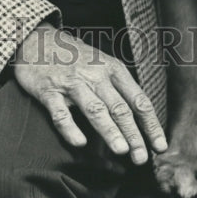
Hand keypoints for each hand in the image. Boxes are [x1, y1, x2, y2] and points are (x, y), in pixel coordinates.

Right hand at [13, 24, 166, 163]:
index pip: (138, 99)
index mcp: (113, 69)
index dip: (150, 124)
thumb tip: (140, 121)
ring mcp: (72, 83)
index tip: (160, 146)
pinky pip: (61, 113)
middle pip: (119, 107)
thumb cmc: (75, 57)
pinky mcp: (49, 91)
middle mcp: (95, 75)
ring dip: (109, 130)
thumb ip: (119, 88)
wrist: (37, 39)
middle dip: (133, 134)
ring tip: (122, 150)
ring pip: (95, 109)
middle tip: (142, 158)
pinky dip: (71, 129)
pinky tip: (80, 143)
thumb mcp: (102, 64)